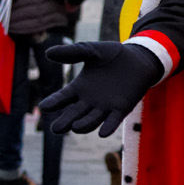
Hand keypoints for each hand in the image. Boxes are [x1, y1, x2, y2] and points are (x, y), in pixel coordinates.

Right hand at [39, 40, 164, 136]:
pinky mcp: (122, 109)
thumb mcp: (90, 50)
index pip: (63, 98)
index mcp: (79, 88)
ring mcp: (105, 107)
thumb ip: (72, 52)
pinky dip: (108, 127)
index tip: (45, 107)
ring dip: (84, 125)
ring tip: (75, 128)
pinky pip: (113, 121)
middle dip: (66, 121)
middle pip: (74, 114)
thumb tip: (48, 52)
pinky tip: (102, 133)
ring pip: (92, 120)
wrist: (138, 59)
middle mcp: (89, 101)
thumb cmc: (112, 55)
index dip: (54, 102)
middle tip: (56, 129)